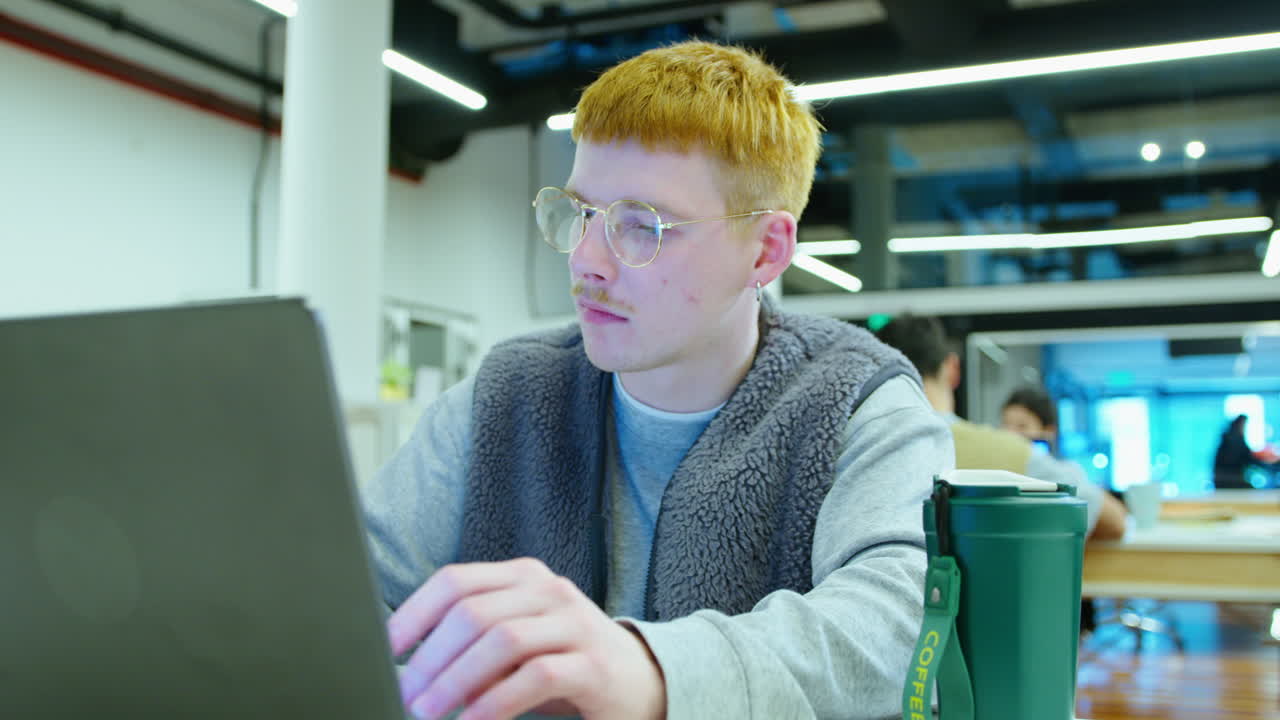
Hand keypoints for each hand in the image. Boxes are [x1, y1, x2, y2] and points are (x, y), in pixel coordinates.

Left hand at [388, 557, 666, 719]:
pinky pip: (535, 676)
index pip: (457, 581)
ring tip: (429, 711)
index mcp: (524, 577)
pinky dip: (495, 702)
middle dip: (430, 657)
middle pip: (473, 612)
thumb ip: (473, 646)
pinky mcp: (593, 664)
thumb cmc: (564, 664)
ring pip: (502, 640)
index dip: (415, 613)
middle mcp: (549, 591)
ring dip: (456, 680)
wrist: (640, 683)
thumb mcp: (516, 644)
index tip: (386, 648)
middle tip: (406, 693)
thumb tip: (410, 669)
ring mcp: (575, 623)